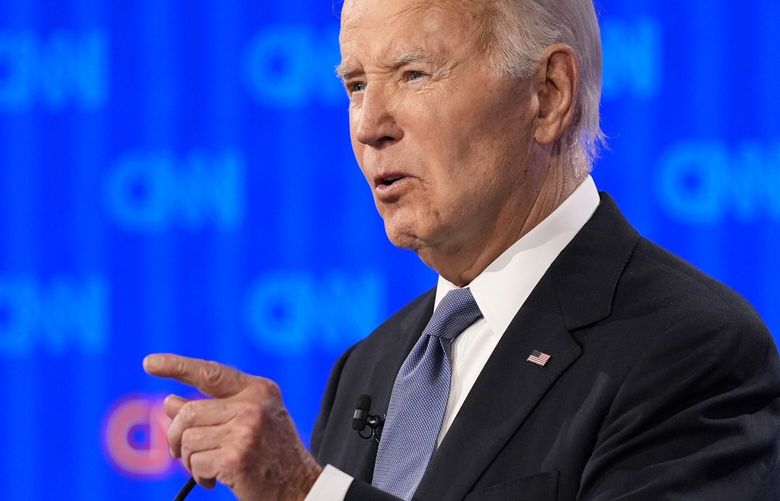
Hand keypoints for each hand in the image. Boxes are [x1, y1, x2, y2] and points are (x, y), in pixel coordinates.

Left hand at [143, 354, 321, 500]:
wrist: (300, 487)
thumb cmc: (272, 456)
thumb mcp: (247, 423)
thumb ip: (212, 410)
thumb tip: (169, 402)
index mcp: (258, 390)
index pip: (211, 373)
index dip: (177, 366)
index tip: (149, 363)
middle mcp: (254, 405)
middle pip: (188, 413)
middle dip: (177, 437)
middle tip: (182, 454)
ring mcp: (246, 429)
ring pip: (188, 440)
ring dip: (191, 460)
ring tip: (209, 468)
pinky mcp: (237, 456)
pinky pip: (196, 463)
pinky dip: (199, 476)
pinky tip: (215, 480)